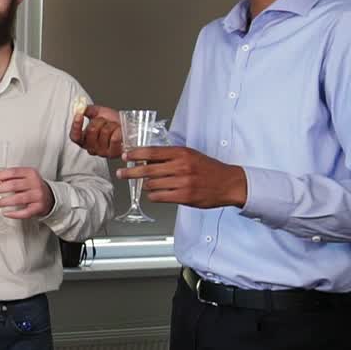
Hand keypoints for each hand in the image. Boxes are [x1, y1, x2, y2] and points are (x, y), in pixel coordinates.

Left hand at [0, 167, 54, 218]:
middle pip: (13, 185)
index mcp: (30, 173)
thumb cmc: (33, 186)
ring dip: (3, 202)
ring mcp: (38, 196)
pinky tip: (6, 213)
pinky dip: (14, 214)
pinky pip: (25, 212)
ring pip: (17, 199)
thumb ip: (11, 177)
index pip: (12, 172)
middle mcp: (35, 183)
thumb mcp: (25, 177)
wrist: (50, 196)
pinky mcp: (39, 207)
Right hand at [70, 105, 122, 158]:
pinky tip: (119, 131)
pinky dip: (118, 130)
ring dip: (111, 125)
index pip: (74, 136)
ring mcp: (102, 152)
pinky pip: (114, 138)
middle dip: (100, 121)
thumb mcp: (98, 112)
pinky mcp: (113, 153)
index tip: (79, 115)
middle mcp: (91, 148)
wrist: (129, 128)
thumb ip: (87, 110)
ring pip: (104, 132)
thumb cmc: (114, 122)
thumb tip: (79, 107)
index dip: (76, 126)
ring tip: (114, 126)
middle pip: (91, 130)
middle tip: (106, 121)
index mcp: (84, 140)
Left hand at [119, 146, 246, 208]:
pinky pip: (159, 197)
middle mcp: (181, 166)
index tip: (125, 156)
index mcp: (182, 153)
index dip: (135, 154)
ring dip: (146, 186)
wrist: (229, 183)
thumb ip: (170, 156)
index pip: (152, 152)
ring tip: (148, 184)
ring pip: (152, 185)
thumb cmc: (208, 169)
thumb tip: (146, 158)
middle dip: (131, 172)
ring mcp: (183, 182)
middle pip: (148, 169)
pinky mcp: (184, 197)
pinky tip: (155, 193)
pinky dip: (153, 196)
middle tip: (121, 173)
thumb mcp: (190, 155)